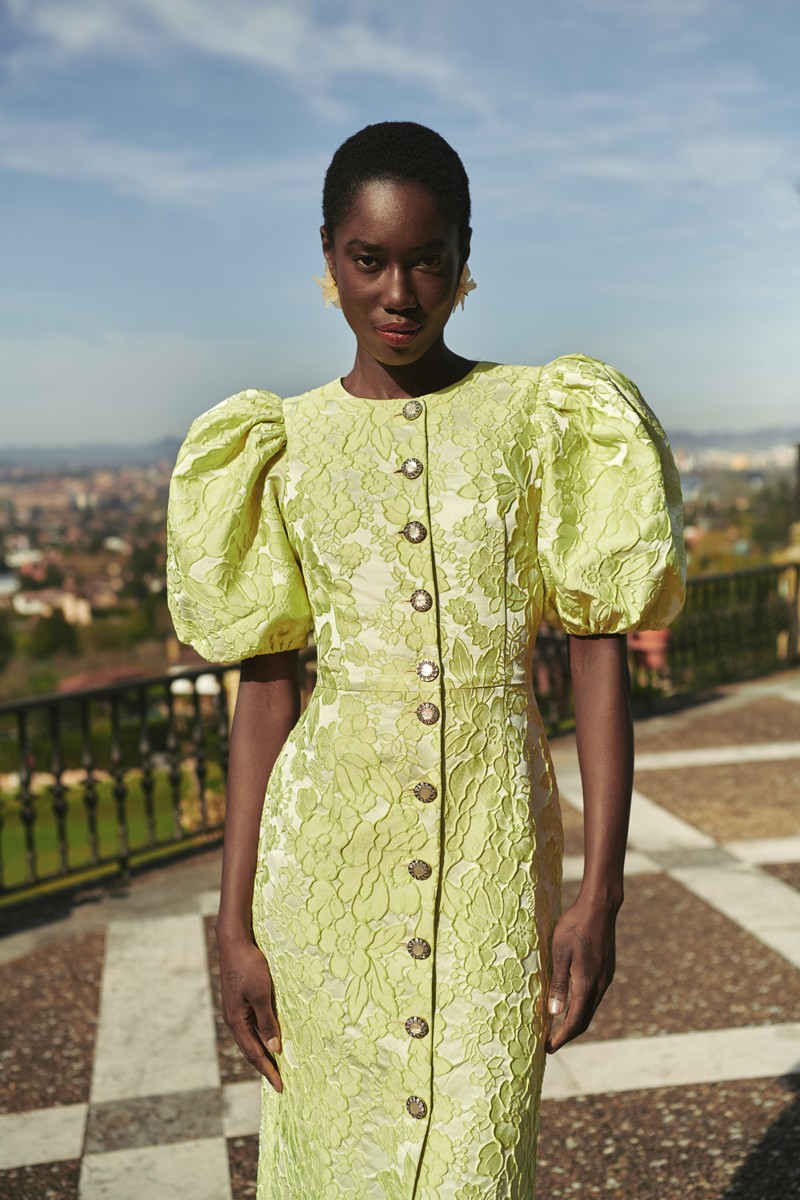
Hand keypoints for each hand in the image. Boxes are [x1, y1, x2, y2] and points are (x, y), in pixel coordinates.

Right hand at [217, 933, 283, 1090]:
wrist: (234, 942)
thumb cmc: (249, 967)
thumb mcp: (262, 994)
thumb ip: (267, 1022)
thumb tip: (274, 1049)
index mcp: (236, 1021)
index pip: (254, 1053)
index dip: (268, 1070)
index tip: (280, 1087)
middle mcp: (233, 1020)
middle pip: (250, 1050)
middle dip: (265, 1067)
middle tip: (280, 1082)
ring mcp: (234, 1011)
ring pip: (250, 1039)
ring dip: (262, 1053)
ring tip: (276, 1066)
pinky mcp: (238, 1002)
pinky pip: (250, 1026)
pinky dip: (260, 1037)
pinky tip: (268, 1039)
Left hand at [545, 897, 617, 1052]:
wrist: (600, 907)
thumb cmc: (574, 927)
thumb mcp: (560, 953)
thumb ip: (558, 984)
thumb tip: (554, 1013)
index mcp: (587, 984)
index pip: (574, 1021)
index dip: (561, 1037)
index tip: (548, 1048)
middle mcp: (600, 985)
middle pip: (584, 1019)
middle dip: (568, 1034)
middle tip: (551, 1042)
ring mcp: (606, 977)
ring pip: (591, 1008)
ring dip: (576, 1020)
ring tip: (559, 1025)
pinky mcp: (607, 969)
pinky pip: (595, 996)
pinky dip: (583, 1005)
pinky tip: (572, 1001)